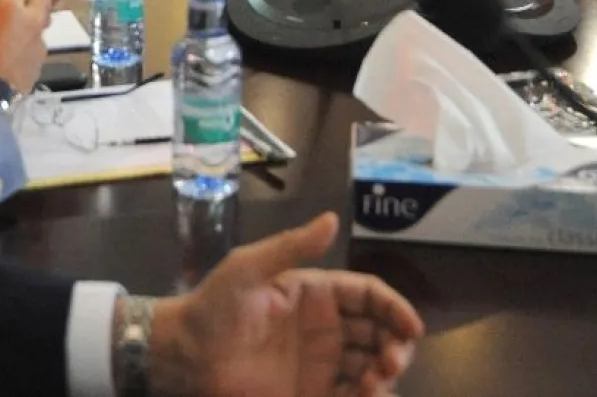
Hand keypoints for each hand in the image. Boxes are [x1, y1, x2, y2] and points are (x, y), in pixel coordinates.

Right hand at [0, 0, 53, 93]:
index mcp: (11, 8)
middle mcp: (32, 21)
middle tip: (17, 6)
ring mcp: (40, 42)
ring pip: (42, 23)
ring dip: (31, 24)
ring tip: (15, 35)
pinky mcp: (42, 61)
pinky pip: (37, 45)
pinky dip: (28, 45)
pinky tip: (16, 56)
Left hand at [145, 212, 422, 396]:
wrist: (184, 355)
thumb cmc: (215, 307)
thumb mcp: (249, 268)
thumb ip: (291, 246)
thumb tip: (332, 218)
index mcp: (317, 293)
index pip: (368, 296)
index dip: (394, 308)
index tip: (411, 327)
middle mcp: (326, 327)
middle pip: (379, 332)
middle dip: (395, 345)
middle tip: (392, 362)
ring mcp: (320, 363)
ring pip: (371, 367)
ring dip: (384, 375)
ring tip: (375, 385)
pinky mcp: (312, 394)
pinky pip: (350, 396)